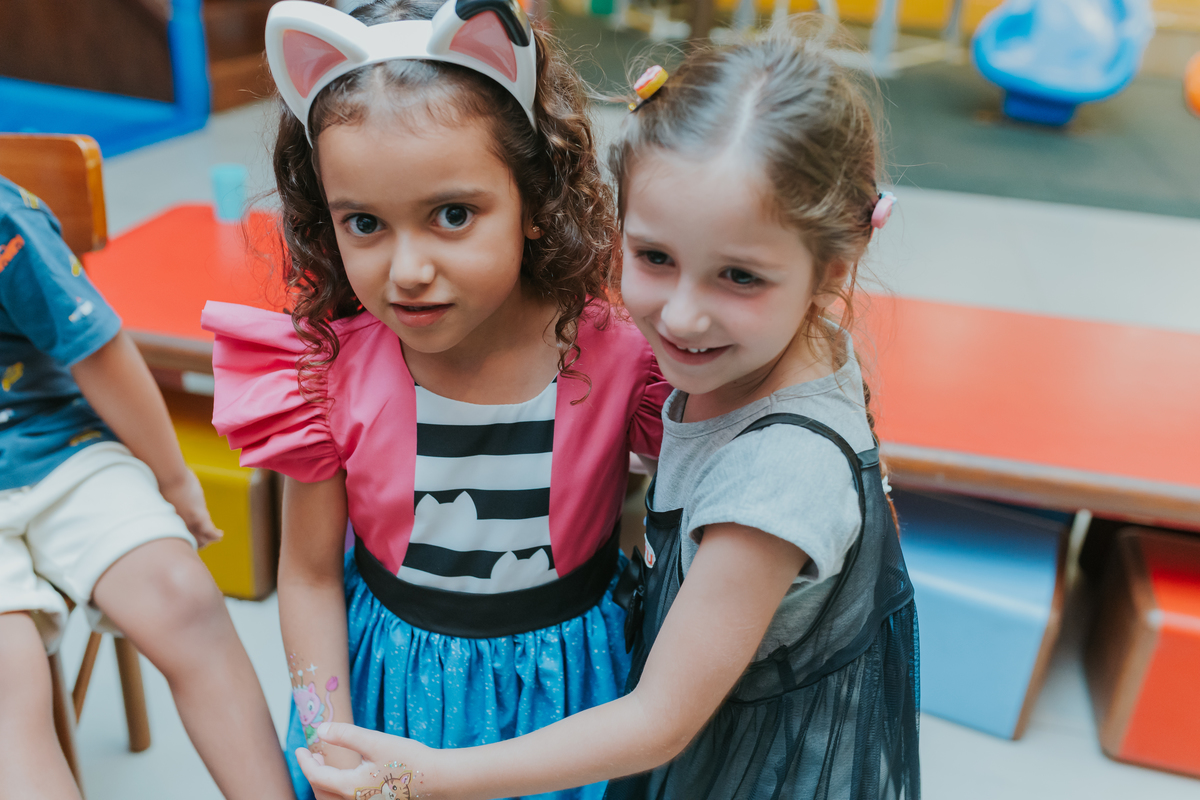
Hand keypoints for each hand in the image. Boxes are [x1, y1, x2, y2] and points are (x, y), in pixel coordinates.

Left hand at [159, 470, 222, 547]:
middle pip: (188, 542)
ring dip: (207, 539)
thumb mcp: (159, 494)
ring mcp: (188, 521)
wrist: (167, 476)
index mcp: (166, 522)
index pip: (175, 537)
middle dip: (195, 543)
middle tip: (202, 541)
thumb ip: (161, 499)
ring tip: (212, 537)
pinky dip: (215, 535)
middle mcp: (177, 525)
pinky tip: (219, 534)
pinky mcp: (199, 516)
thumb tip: (154, 491)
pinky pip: (209, 532)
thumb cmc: (160, 480)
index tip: (185, 538)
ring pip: (200, 540)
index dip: (182, 538)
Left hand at [296, 723, 437, 799]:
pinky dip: (337, 789)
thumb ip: (346, 735)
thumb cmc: (407, 759)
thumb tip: (320, 729)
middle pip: (321, 792)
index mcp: (350, 786)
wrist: (436, 779)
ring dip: (323, 784)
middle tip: (311, 754)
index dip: (305, 761)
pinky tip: (347, 774)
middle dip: (312, 773)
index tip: (299, 748)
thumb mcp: (375, 742)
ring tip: (326, 764)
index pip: (316, 776)